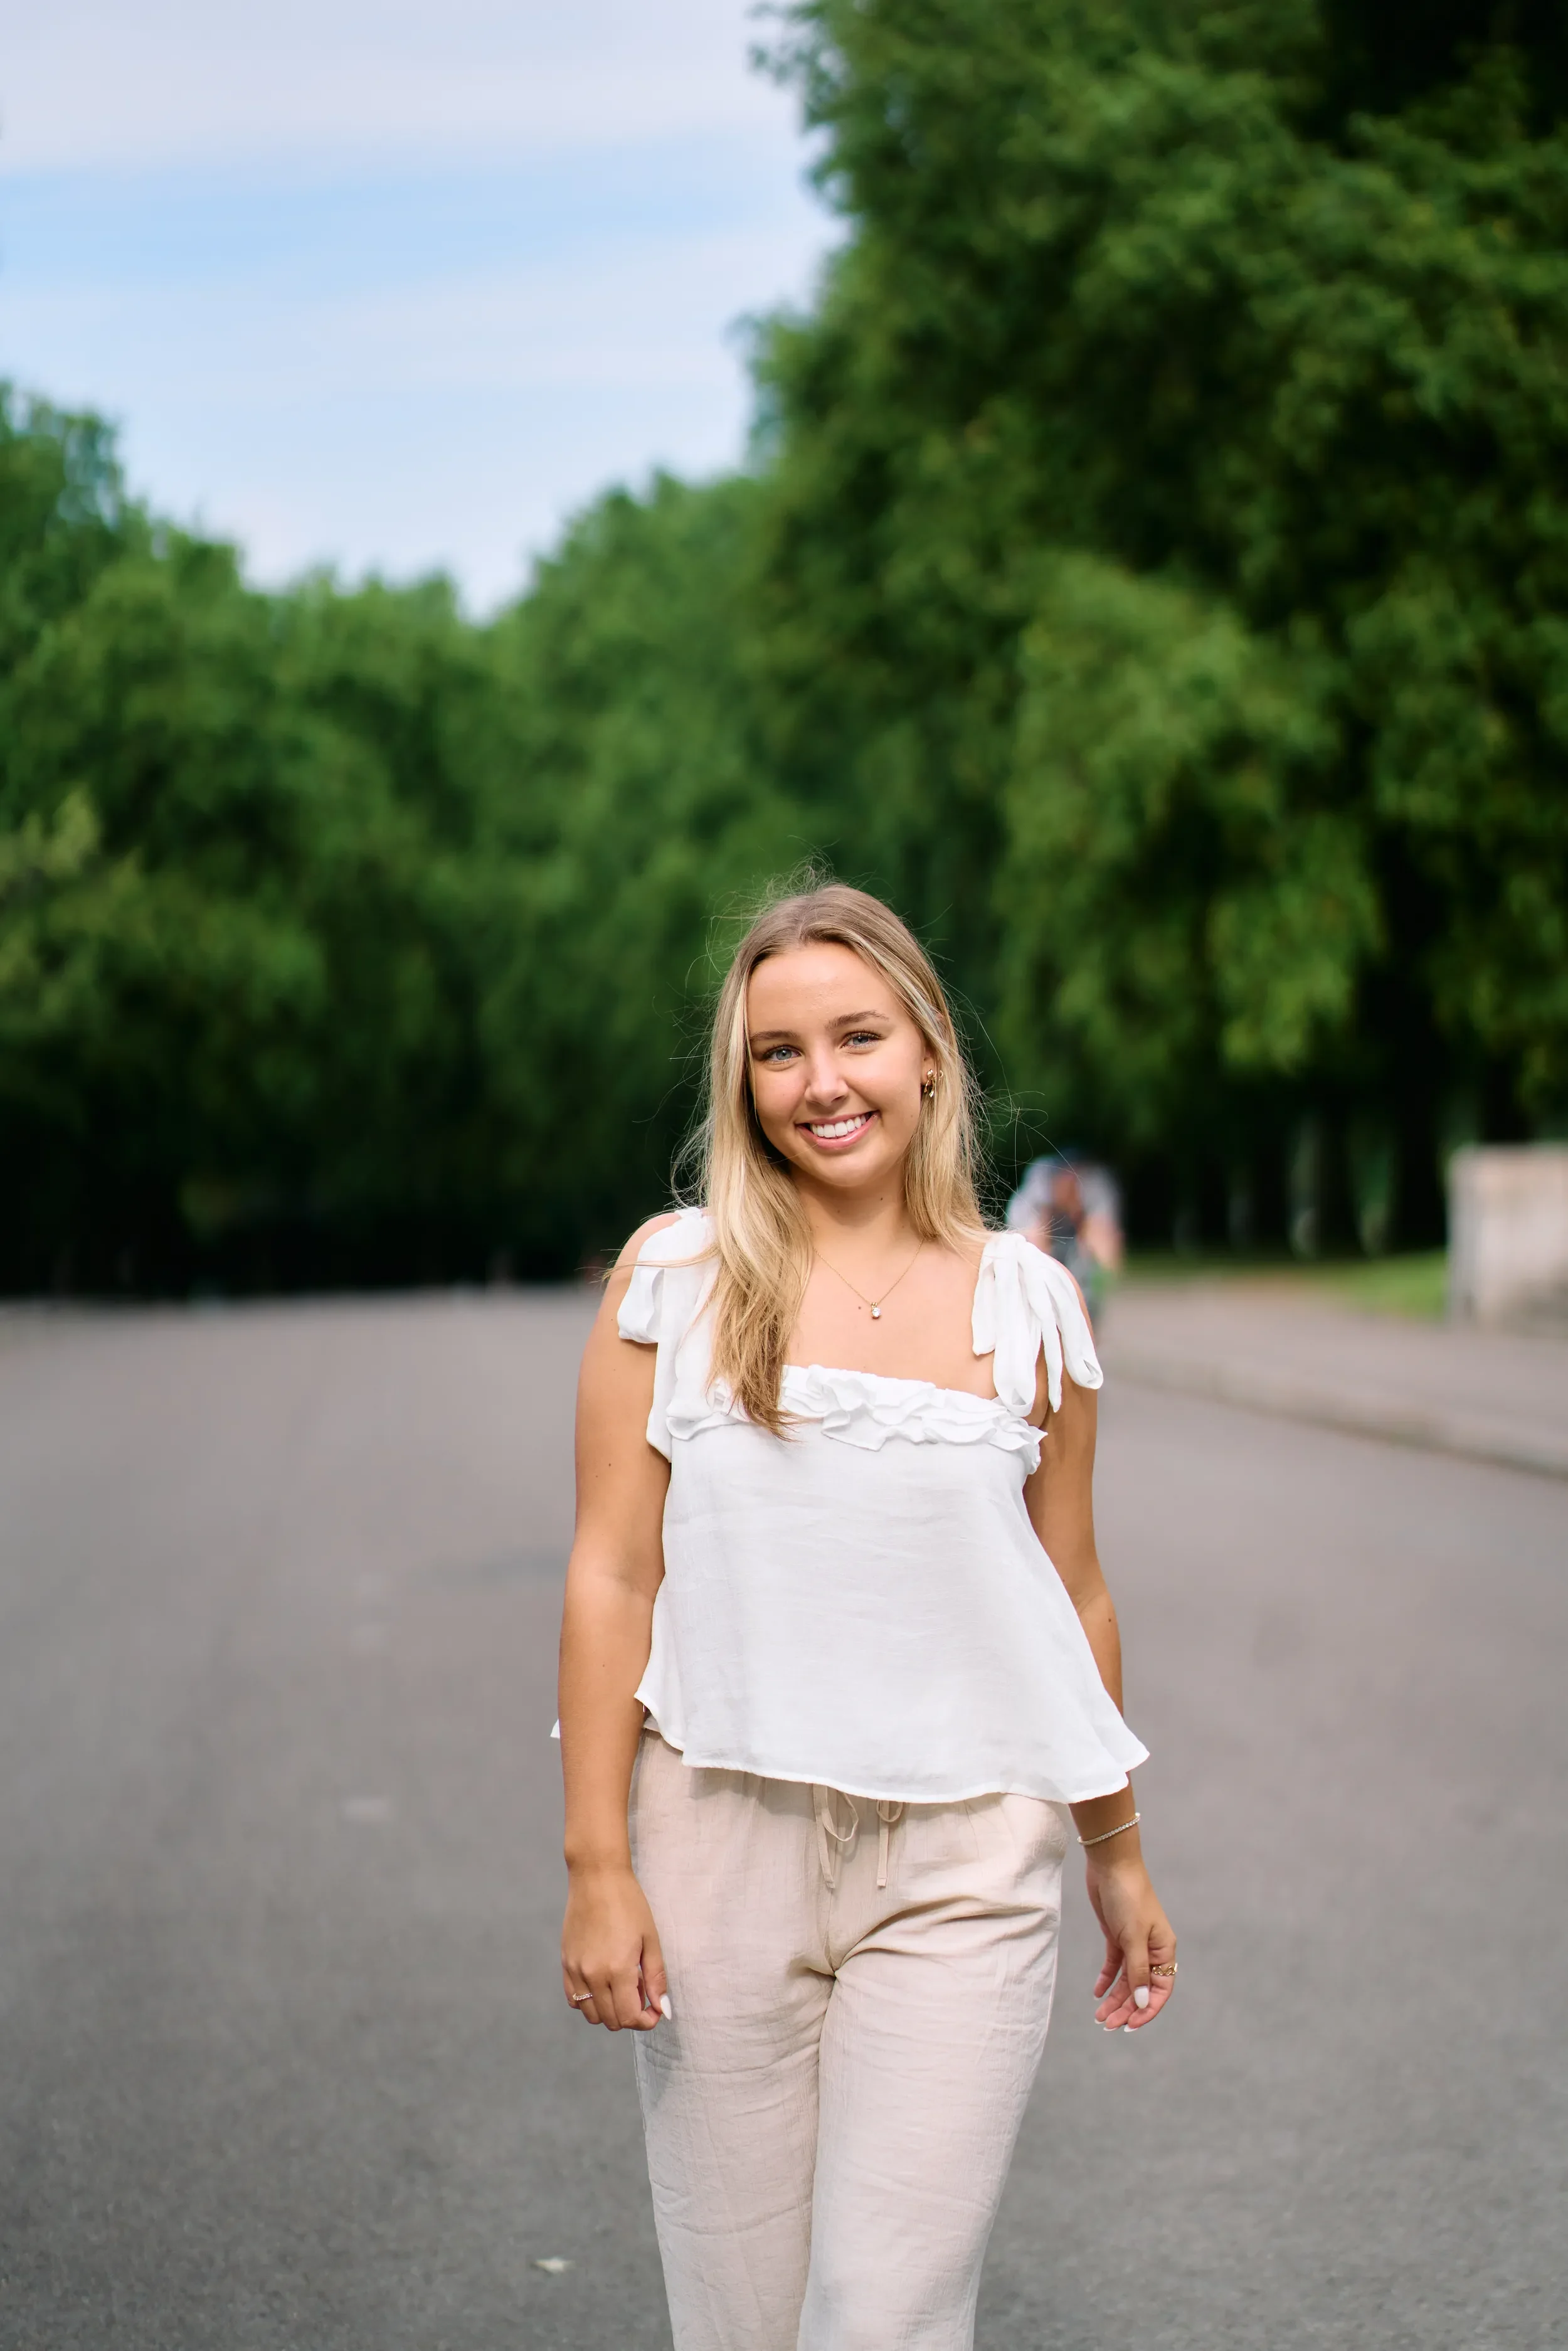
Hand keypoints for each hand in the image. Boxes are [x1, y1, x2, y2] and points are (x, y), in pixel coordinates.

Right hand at [561, 1862, 668, 2031]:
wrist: (597, 1877)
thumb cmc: (629, 1903)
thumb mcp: (650, 1939)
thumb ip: (656, 1977)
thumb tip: (662, 2009)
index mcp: (618, 1969)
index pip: (630, 2017)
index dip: (646, 2020)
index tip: (654, 2010)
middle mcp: (593, 1975)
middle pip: (611, 2020)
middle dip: (631, 2015)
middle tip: (641, 1992)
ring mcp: (575, 1970)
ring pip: (591, 2015)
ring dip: (609, 2010)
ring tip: (621, 1986)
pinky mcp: (565, 1963)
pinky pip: (574, 1999)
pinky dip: (588, 2001)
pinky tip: (602, 1983)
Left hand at [1086, 1851, 1175, 2031]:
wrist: (1110, 1864)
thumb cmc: (1128, 1896)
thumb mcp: (1133, 1937)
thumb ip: (1138, 1971)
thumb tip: (1142, 2003)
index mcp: (1164, 1949)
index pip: (1160, 1989)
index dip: (1147, 2010)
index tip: (1130, 2026)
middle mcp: (1151, 1949)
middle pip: (1140, 1988)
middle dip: (1126, 2008)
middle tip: (1107, 2025)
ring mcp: (1133, 1943)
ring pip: (1126, 1980)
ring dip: (1114, 1998)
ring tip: (1099, 2016)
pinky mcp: (1117, 1936)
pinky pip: (1114, 1965)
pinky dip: (1106, 1980)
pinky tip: (1097, 1993)